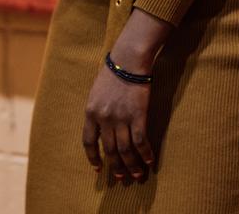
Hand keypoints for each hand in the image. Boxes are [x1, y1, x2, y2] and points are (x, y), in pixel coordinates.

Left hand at [82, 9, 170, 180]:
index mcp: (90, 112)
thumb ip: (97, 111)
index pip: (89, 141)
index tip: (98, 168)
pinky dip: (145, 153)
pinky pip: (141, 141)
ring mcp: (121, 118)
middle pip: (109, 149)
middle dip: (115, 166)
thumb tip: (100, 129)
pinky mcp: (138, 115)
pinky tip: (149, 161)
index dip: (93, 157)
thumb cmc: (112, 73)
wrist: (128, 60)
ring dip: (131, 165)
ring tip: (136, 175)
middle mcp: (104, 118)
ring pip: (125, 150)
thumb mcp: (96, 92)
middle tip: (121, 178)